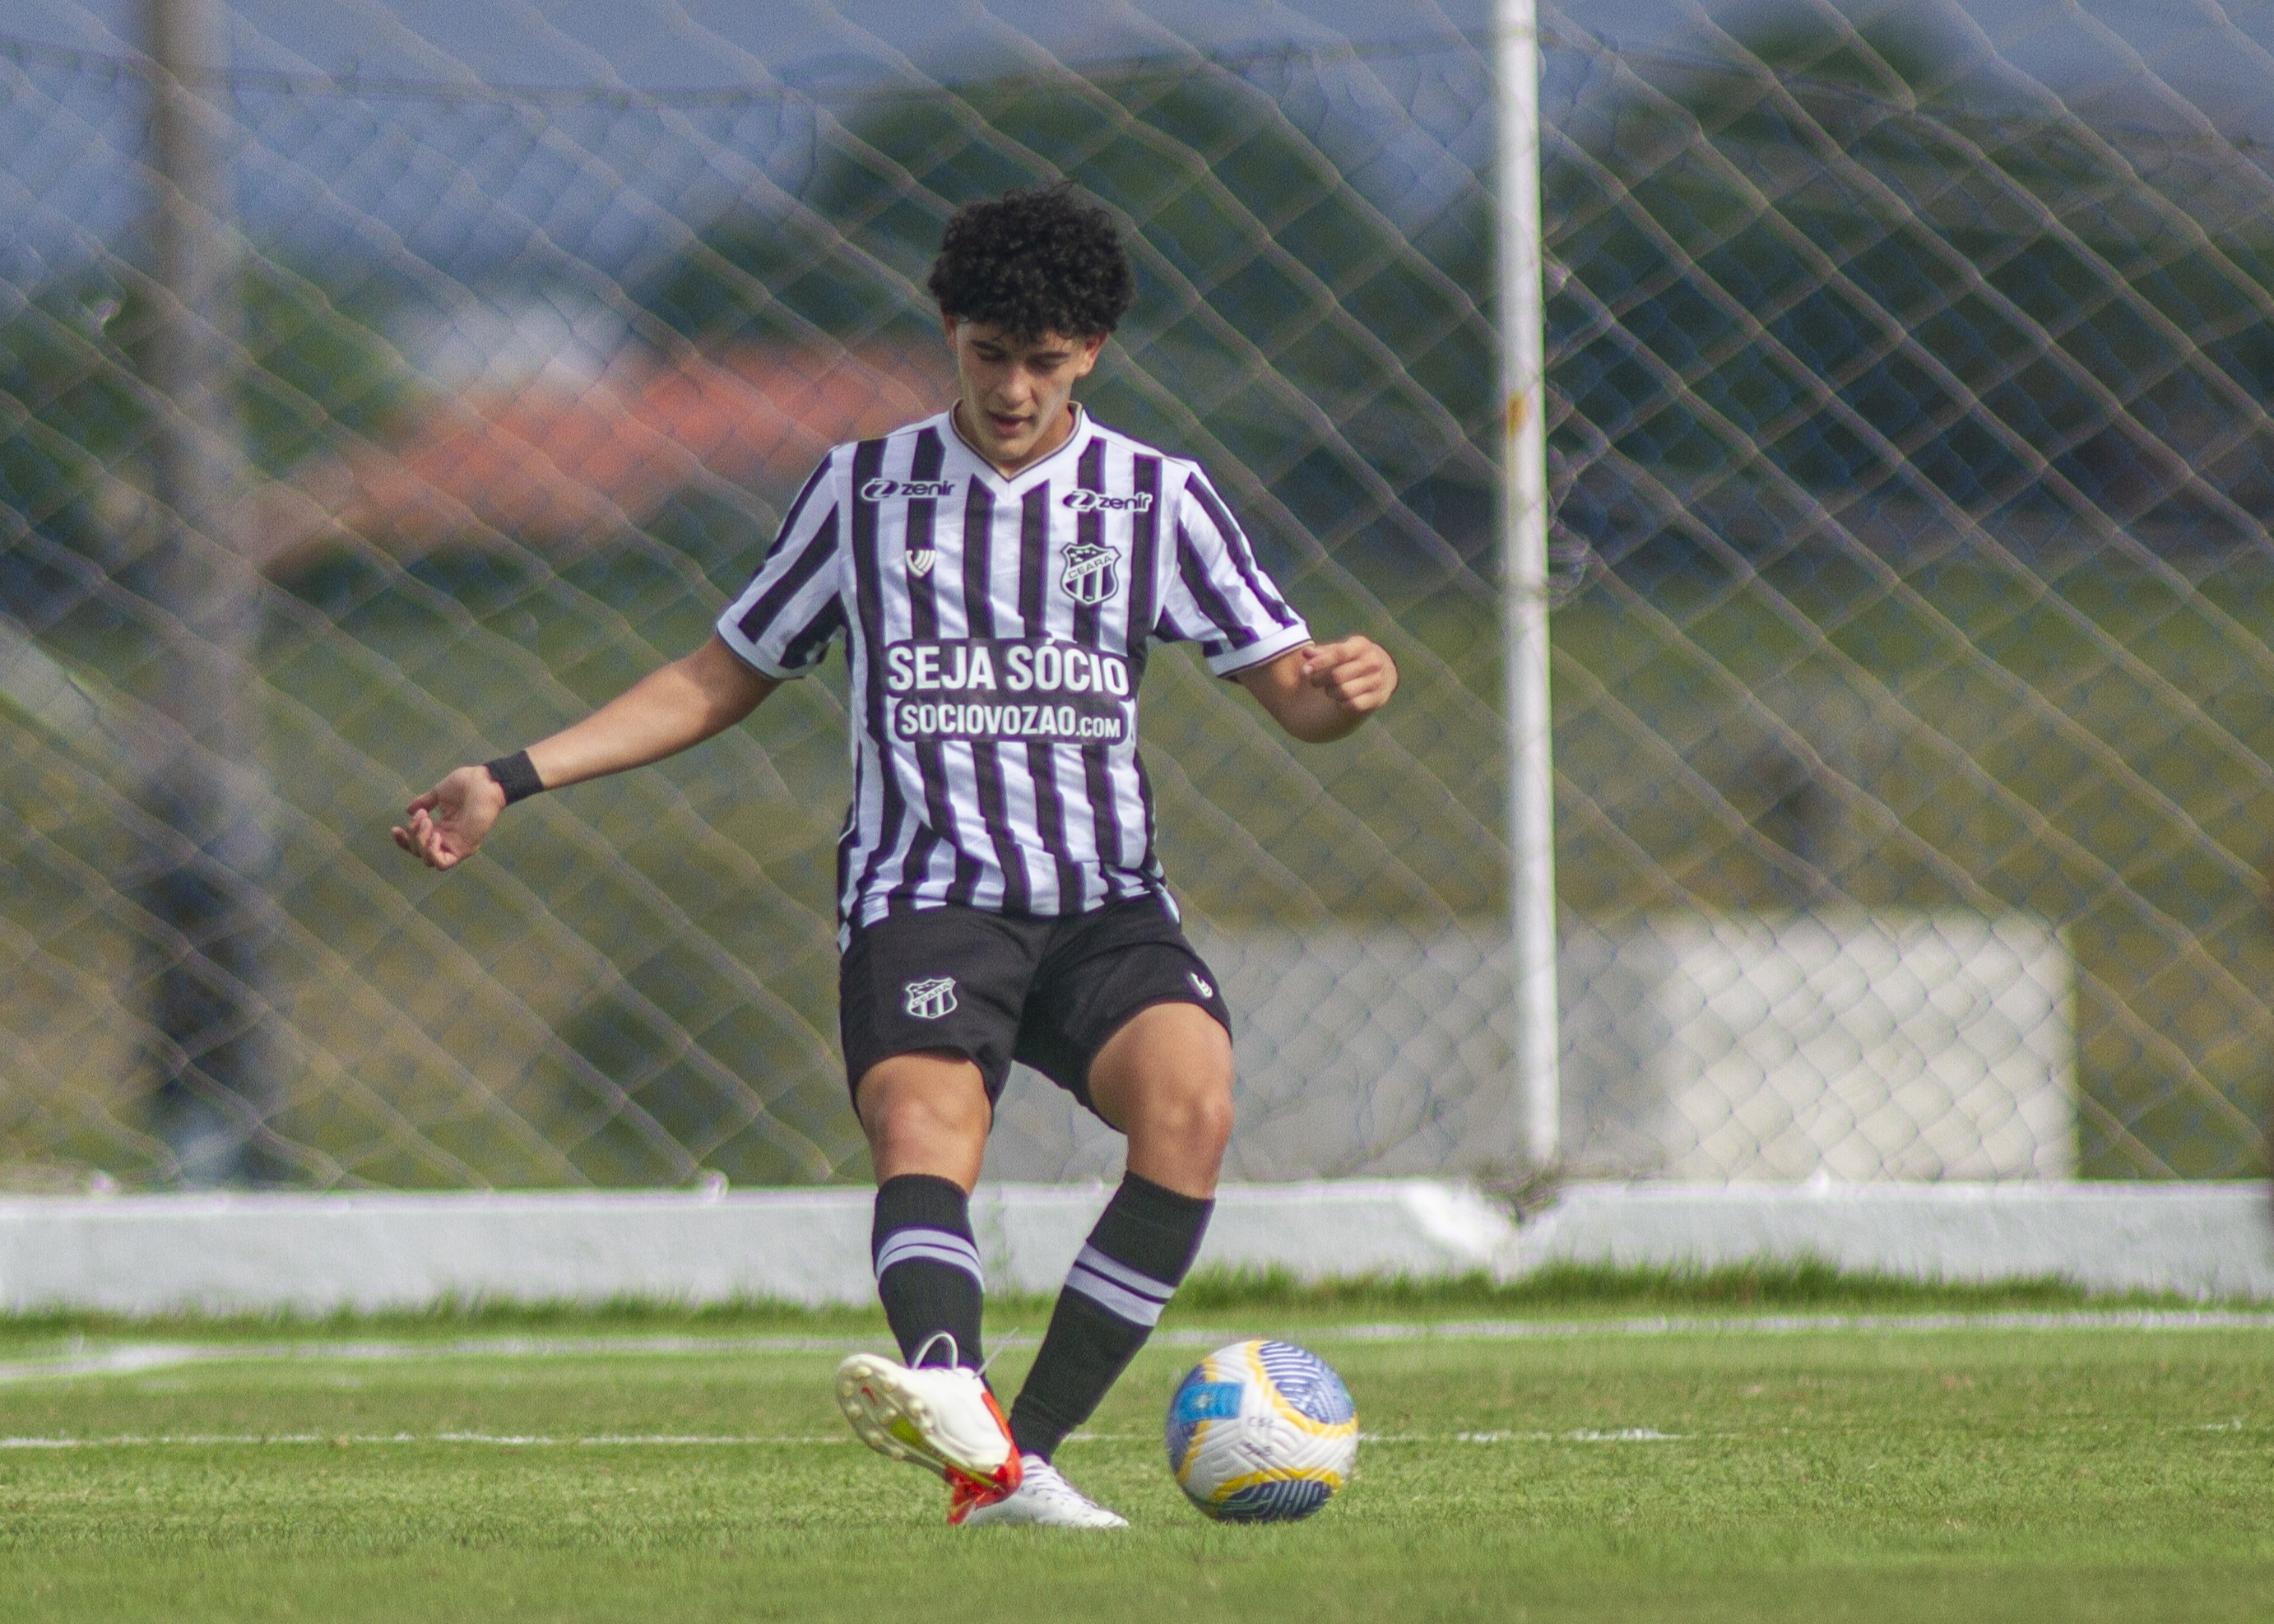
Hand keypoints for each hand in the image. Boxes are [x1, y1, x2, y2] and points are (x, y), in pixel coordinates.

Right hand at [391, 765, 507, 870]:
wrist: (485, 781)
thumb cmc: (467, 784)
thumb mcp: (439, 793)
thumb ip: (425, 802)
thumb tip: (408, 810)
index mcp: (442, 829)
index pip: (417, 844)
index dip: (404, 840)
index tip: (395, 828)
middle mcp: (448, 840)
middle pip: (419, 853)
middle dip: (412, 835)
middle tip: (421, 815)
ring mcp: (457, 845)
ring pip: (428, 860)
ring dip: (420, 841)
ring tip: (427, 821)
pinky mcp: (465, 848)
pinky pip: (443, 863)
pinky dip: (432, 852)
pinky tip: (434, 835)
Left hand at [1300, 636, 1397, 717]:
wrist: (1383, 672)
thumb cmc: (1353, 659)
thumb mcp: (1341, 650)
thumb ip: (1323, 652)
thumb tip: (1306, 653)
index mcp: (1362, 646)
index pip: (1339, 654)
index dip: (1320, 662)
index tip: (1305, 670)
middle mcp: (1373, 662)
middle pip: (1338, 675)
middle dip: (1320, 680)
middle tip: (1314, 681)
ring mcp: (1377, 680)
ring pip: (1344, 692)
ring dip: (1331, 692)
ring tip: (1329, 689)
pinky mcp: (1378, 698)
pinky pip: (1353, 705)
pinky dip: (1342, 704)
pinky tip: (1340, 700)